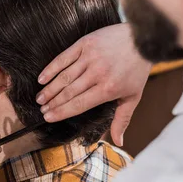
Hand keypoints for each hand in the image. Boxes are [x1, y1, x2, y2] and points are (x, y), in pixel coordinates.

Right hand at [36, 23, 150, 146]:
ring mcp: (90, 57)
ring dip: (49, 89)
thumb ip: (122, 119)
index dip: (61, 112)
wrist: (142, 39)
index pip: (79, 104)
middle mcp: (97, 74)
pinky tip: (41, 78)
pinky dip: (51, 68)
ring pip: (64, 77)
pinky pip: (64, 58)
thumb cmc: (137, 70)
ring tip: (40, 98)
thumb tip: (119, 142)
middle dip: (53, 103)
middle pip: (68, 92)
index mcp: (108, 89)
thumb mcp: (133, 96)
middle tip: (42, 110)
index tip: (48, 118)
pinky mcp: (85, 43)